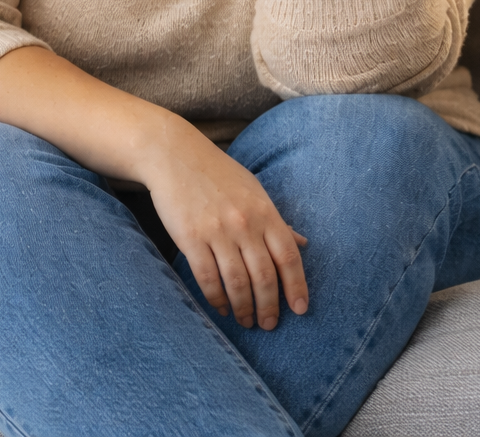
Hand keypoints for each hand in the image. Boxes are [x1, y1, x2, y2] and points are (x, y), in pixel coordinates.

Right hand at [144, 124, 308, 330]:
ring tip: (245, 321)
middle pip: (264, 277)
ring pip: (237, 283)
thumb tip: (303, 243)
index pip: (289, 257)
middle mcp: (245, 224)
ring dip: (243, 308)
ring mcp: (217, 232)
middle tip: (268, 325)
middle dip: (269, 307)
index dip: (297, 287)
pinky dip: (216, 298)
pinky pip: (207, 278)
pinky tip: (221, 307)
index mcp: (265, 212)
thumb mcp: (254, 192)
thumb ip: (277, 221)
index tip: (299, 310)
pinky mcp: (190, 238)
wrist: (175, 155)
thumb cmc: (218, 174)